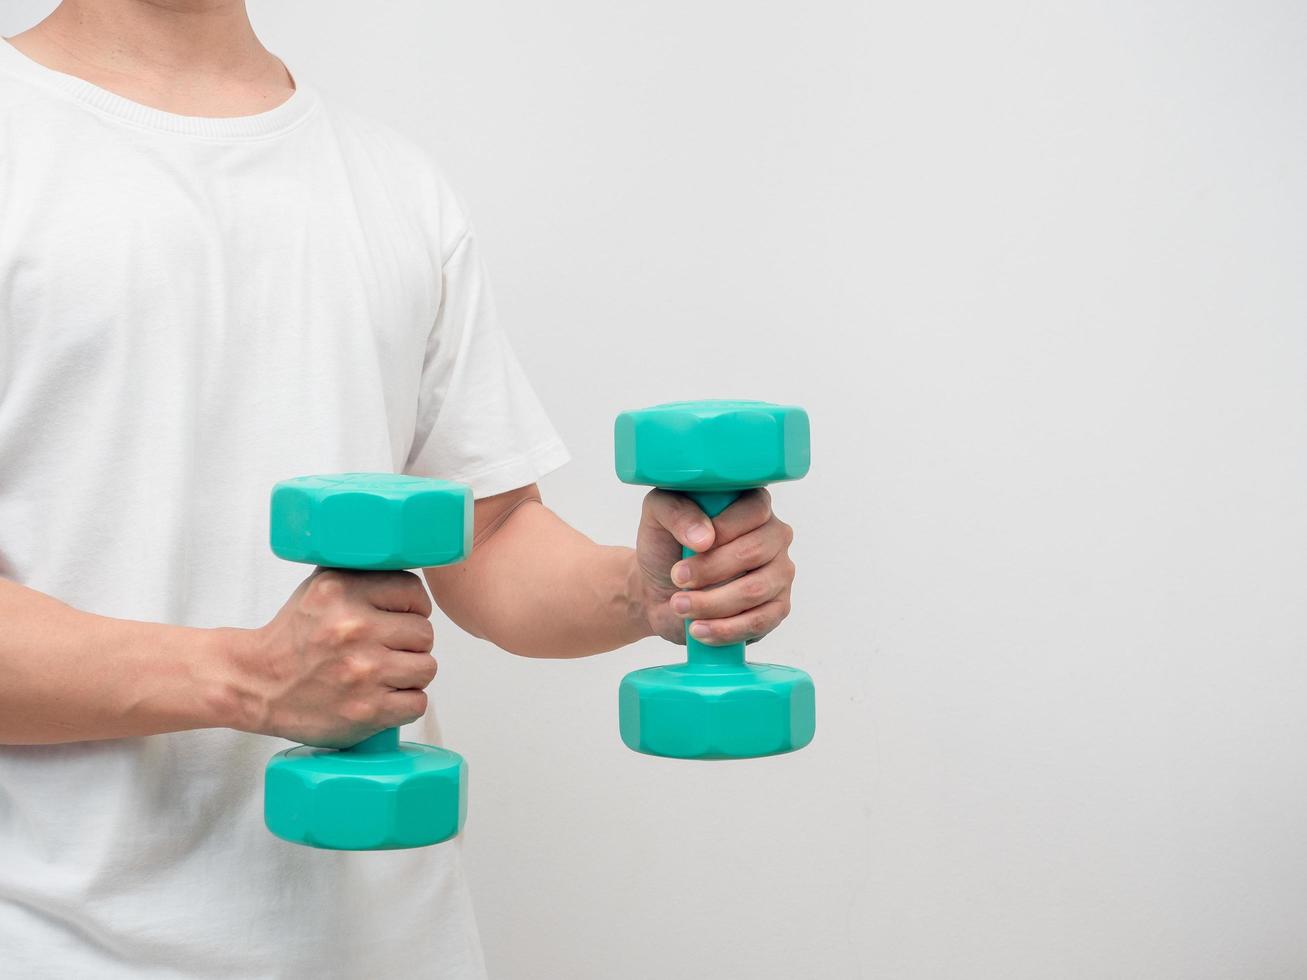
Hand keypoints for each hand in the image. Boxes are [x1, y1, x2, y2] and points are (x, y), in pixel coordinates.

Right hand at [233, 569, 437, 746]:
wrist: (256, 684)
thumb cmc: (293, 637)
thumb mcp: (319, 588)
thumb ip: (361, 573)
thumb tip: (403, 563)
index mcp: (343, 592)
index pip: (413, 592)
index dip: (413, 607)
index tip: (401, 617)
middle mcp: (354, 628)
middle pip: (424, 633)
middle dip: (410, 643)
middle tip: (387, 649)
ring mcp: (363, 672)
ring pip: (426, 668)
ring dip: (410, 673)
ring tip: (386, 673)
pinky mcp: (367, 710)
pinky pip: (417, 702)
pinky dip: (405, 702)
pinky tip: (384, 696)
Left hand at [635, 488, 795, 645]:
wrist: (660, 590)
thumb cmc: (664, 546)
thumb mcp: (658, 514)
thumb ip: (677, 511)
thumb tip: (704, 538)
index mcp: (752, 505)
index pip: (755, 510)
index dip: (724, 529)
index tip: (692, 546)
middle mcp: (773, 536)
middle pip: (754, 552)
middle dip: (711, 569)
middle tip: (678, 579)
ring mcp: (779, 573)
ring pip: (754, 590)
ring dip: (711, 602)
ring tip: (679, 605)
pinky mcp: (777, 608)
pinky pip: (760, 621)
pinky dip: (725, 629)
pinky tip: (698, 629)